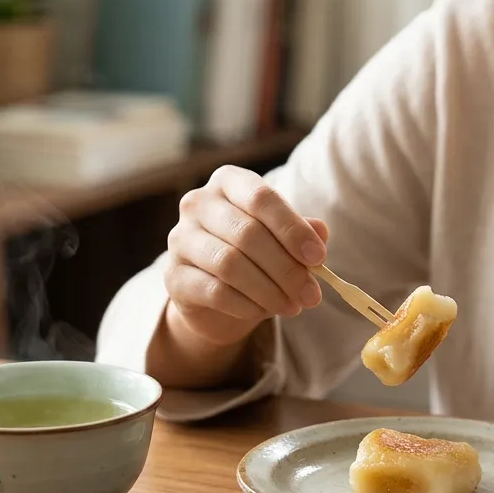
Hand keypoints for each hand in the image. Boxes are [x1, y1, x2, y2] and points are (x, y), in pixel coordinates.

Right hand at [164, 165, 328, 346]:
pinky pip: (214, 291)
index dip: (292, 229)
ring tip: (293, 306)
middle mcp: (198, 203)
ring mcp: (180, 239)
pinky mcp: (173, 276)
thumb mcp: (282, 239)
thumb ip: (301, 231)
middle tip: (311, 294)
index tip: (318, 258)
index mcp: (228, 182)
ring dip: (269, 290)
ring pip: (230, 264)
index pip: (261, 197)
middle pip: (247, 234)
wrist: (215, 296)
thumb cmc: (255, 255)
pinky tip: (264, 311)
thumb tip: (320, 232)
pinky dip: (246, 305)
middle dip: (286, 269)